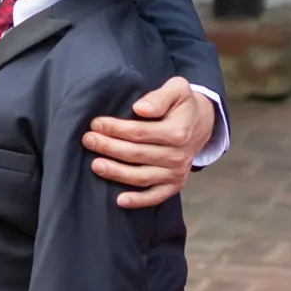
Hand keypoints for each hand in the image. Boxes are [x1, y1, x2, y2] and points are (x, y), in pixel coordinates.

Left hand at [84, 77, 214, 207]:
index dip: (115, 129)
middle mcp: (178, 156)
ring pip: (140, 176)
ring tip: (95, 165)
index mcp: (177, 132)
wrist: (202, 123)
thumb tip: (140, 108)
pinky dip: (138, 201)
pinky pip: (155, 196)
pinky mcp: (175, 185)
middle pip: (135, 154)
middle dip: (108, 147)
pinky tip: (119, 201)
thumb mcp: (178, 89)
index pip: (138, 133)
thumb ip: (159, 97)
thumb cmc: (183, 104)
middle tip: (88, 140)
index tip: (96, 123)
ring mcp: (176, 173)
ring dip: (116, 172)